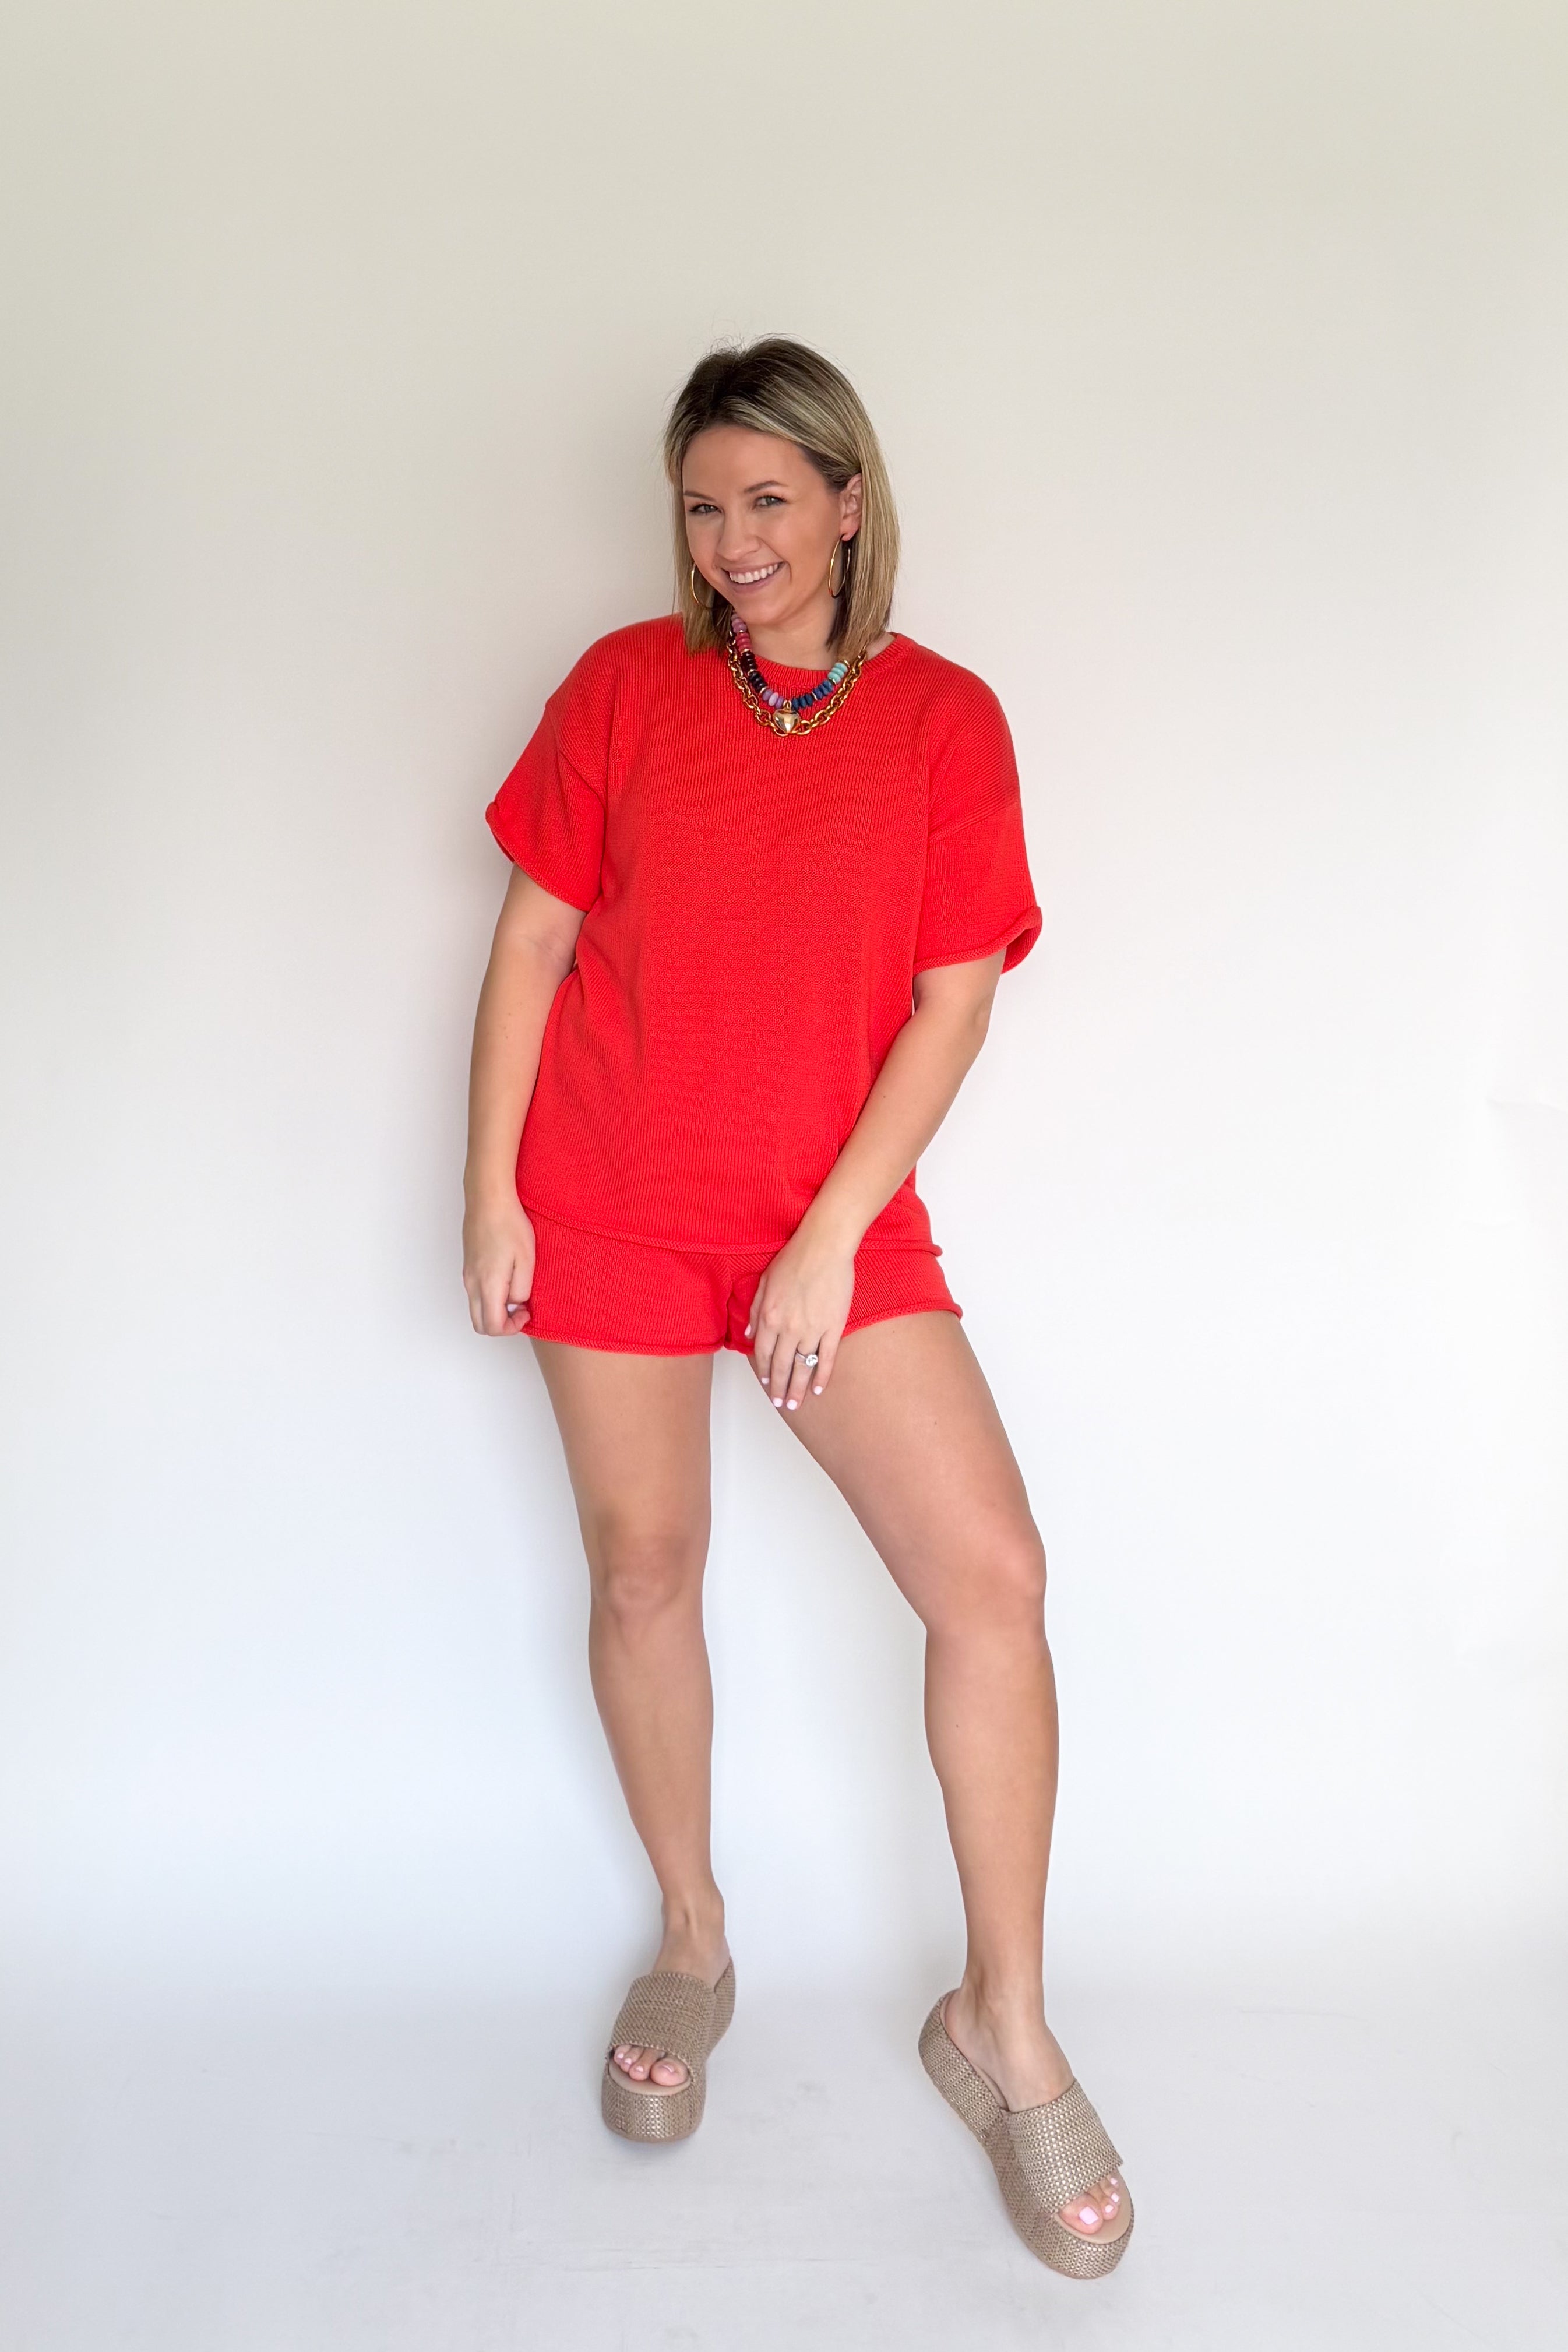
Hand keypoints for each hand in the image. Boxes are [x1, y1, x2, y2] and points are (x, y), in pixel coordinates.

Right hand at [463, 1192, 535, 1334]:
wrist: (488, 1198)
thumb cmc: (509, 1224)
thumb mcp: (527, 1260)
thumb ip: (522, 1289)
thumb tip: (516, 1303)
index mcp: (488, 1284)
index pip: (492, 1327)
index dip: (512, 1328)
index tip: (526, 1310)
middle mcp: (472, 1283)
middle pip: (479, 1323)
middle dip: (501, 1324)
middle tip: (521, 1307)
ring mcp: (467, 1274)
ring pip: (477, 1307)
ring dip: (495, 1309)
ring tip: (516, 1289)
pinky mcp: (468, 1265)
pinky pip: (475, 1292)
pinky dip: (490, 1295)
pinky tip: (507, 1277)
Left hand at [745, 1224, 855, 1409]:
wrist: (824, 1247)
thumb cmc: (794, 1259)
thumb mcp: (764, 1282)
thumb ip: (755, 1311)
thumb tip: (750, 1336)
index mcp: (769, 1317)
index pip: (764, 1353)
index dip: (764, 1371)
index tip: (766, 1384)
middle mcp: (788, 1328)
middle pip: (782, 1366)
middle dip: (779, 1388)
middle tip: (779, 1404)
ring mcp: (812, 1330)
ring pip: (802, 1368)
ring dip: (797, 1389)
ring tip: (795, 1404)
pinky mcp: (833, 1328)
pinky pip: (827, 1359)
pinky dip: (822, 1377)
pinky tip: (818, 1390)